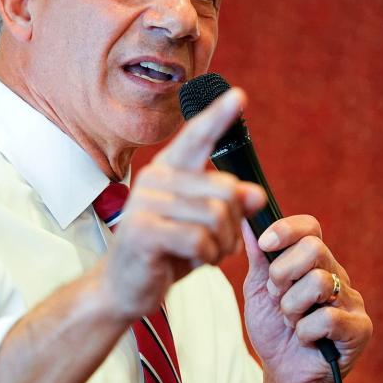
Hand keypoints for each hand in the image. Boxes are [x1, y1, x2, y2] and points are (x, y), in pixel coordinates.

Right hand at [99, 89, 266, 320]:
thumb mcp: (205, 226)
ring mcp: (145, 203)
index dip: (219, 117)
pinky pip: (200, 240)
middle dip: (234, 226)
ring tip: (206, 254)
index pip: (197, 137)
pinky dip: (207, 258)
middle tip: (220, 245)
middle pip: (226, 190)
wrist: (124, 287)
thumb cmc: (167, 252)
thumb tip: (258, 193)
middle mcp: (154, 179)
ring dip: (222, 245)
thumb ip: (230, 206)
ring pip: (216, 216)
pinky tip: (192, 263)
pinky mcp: (143, 231)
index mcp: (168, 170)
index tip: (239, 95)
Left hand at [243, 215, 371, 382]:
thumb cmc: (273, 330)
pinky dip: (305, 331)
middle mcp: (337, 275)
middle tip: (276, 296)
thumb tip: (248, 223)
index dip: (286, 230)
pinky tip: (306, 339)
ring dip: (291, 307)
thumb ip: (257, 258)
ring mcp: (351, 302)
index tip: (265, 244)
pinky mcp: (359, 329)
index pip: (310, 228)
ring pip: (319, 282)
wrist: (282, 374)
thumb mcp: (257, 291)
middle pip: (314, 248)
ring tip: (291, 321)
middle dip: (282, 273)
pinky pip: (328, 318)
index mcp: (314, 262)